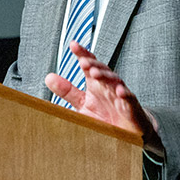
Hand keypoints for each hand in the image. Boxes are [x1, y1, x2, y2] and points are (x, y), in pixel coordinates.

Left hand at [45, 41, 164, 158]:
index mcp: (95, 84)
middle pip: (102, 70)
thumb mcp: (82, 104)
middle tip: (83, 62)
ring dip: (106, 76)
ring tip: (95, 73)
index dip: (82, 54)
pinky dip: (125, 95)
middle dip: (93, 64)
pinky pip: (129, 99)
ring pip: (115, 81)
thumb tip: (48, 77)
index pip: (89, 65)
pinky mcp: (131, 108)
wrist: (125, 134)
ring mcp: (121, 96)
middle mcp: (108, 86)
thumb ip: (67, 91)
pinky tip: (120, 92)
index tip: (73, 45)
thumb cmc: (104, 117)